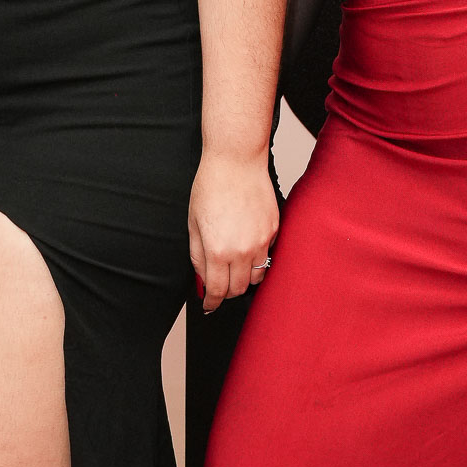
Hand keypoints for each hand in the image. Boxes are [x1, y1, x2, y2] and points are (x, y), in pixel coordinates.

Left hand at [188, 151, 278, 314]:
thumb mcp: (193, 223)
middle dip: (228, 291)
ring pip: (257, 276)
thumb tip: (203, 279)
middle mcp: (242, 250)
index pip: (218, 291)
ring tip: (235, 266)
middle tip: (220, 284)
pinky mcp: (273, 229)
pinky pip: (267, 254)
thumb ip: (198, 256)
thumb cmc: (211, 186)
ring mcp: (261, 240)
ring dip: (245, 276)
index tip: (210, 305)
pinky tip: (247, 243)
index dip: (212, 302)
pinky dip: (257, 257)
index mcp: (218, 250)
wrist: (236, 161)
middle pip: (239, 289)